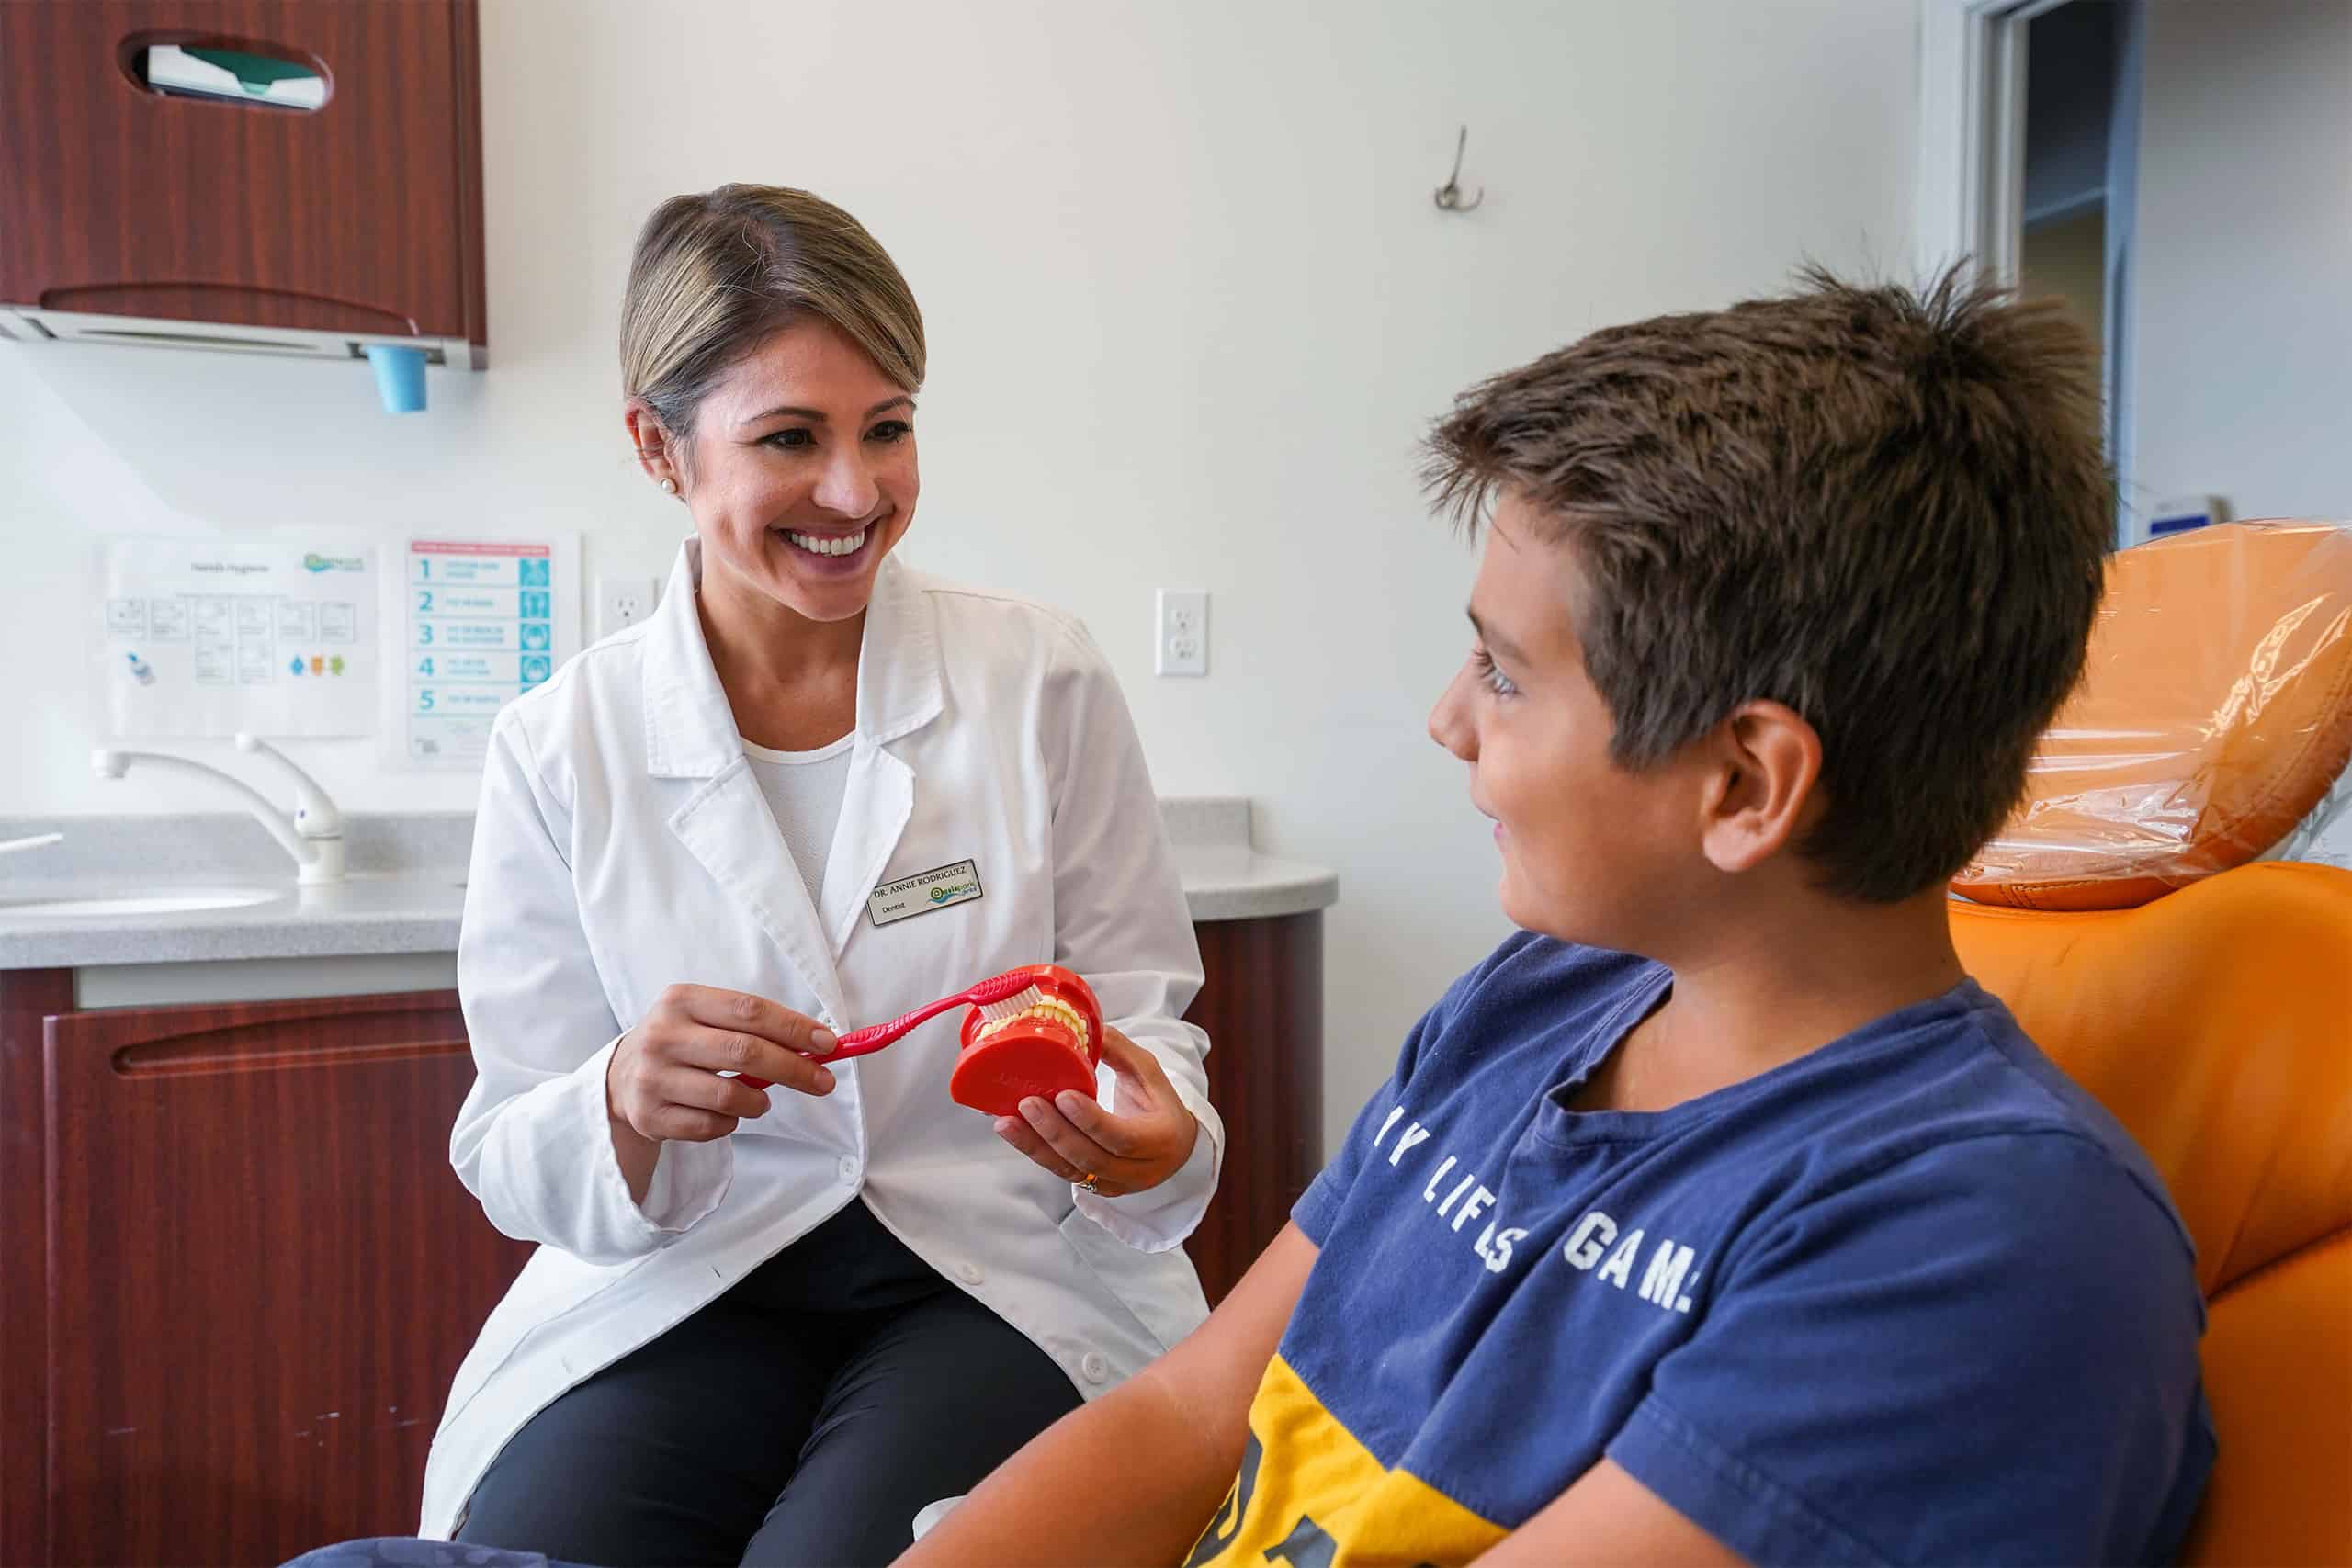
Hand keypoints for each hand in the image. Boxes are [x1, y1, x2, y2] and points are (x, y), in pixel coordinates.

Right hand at [607, 983, 836, 1147]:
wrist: (621, 1078)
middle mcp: (663, 1036)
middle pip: (745, 1052)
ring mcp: (652, 1078)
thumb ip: (753, 1027)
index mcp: (681, 1000)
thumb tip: (818, 1045)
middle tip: (823, 1082)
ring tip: (761, 1100)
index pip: (750, 1011)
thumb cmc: (682, 1043)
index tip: (828, 1044)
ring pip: (729, 1096)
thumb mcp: (705, 1018)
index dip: (794, 1028)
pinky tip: (726, 1114)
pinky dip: (730, 1123)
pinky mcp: (650, 1116)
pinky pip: (710, 1126)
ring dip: (759, 1102)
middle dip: (794, 1069)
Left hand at [993, 1027, 1199, 1197]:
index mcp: (1160, 1139)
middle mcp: (1139, 1170)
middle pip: (1091, 1158)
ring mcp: (1116, 1184)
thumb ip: (1120, 1051)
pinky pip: (1063, 1173)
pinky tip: (1014, 1133)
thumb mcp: (1149, 1072)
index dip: (1091, 1120)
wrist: (1174, 1147)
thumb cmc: (1159, 1103)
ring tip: (1006, 1122)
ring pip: (1072, 1171)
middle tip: (1027, 1103)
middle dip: (1055, 1132)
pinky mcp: (1095, 1187)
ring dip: (1036, 1146)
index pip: (1122, 1137)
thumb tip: (1086, 1029)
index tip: (1063, 1096)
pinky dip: (1036, 1152)